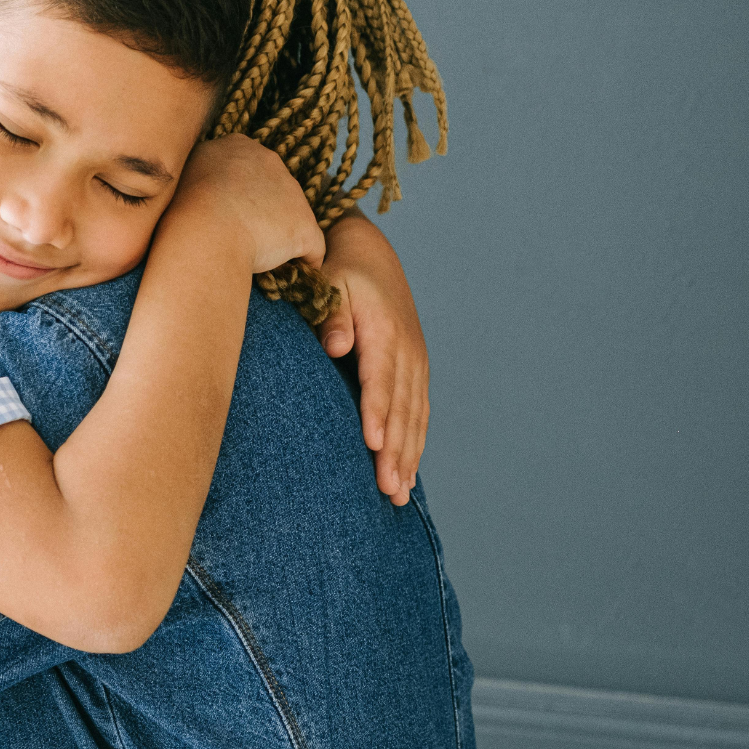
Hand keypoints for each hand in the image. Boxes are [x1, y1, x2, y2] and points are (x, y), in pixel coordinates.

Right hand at [168, 135, 323, 274]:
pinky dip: (300, 263)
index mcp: (237, 146)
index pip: (245, 170)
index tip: (222, 214)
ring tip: (252, 261)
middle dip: (259, 214)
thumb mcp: (177, 178)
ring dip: (275, 240)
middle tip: (235, 238)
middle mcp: (270, 161)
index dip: (236, 195)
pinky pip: (310, 249)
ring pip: (289, 220)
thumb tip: (189, 188)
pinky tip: (284, 276)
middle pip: (271, 191)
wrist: (203, 232)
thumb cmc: (179, 211)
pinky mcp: (304, 227)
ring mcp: (292, 193)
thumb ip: (191, 176)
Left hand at [318, 211, 427, 506]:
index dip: (378, 413)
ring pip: (415, 416)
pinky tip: (408, 472)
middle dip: (396, 452)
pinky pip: (419, 411)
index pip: (380, 380)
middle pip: (402, 408)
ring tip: (399, 494)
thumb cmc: (339, 273)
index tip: (374, 446)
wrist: (369, 254)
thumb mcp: (330, 283)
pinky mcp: (416, 369)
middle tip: (388, 491)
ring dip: (409, 456)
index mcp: (384, 331)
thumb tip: (334, 345)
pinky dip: (415, 442)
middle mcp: (407, 349)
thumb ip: (332, 315)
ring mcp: (416, 361)